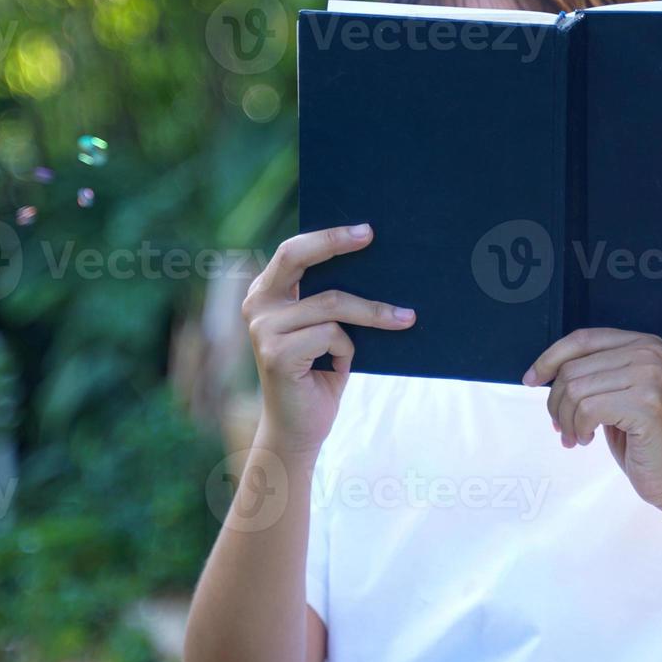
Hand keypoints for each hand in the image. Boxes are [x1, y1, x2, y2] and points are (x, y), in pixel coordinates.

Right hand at [243, 224, 415, 458]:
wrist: (300, 430)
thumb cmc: (319, 375)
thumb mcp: (324, 329)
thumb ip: (330, 300)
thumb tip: (375, 264)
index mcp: (266, 294)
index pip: (293, 252)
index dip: (328, 237)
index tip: (366, 231)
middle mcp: (257, 306)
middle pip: (295, 257)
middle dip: (334, 242)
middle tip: (370, 235)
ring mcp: (263, 330)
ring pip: (331, 304)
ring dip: (372, 314)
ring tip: (404, 318)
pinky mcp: (276, 354)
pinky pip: (331, 335)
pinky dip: (346, 350)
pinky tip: (338, 367)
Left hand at [523, 328, 661, 533]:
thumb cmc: (640, 437)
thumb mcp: (614, 393)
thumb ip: (590, 373)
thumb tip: (541, 370)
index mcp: (643, 343)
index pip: (582, 339)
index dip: (549, 358)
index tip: (529, 380)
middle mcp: (650, 353)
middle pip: (573, 368)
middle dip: (556, 402)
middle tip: (562, 427)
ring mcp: (650, 377)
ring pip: (575, 390)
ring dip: (566, 420)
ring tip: (575, 436)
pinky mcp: (646, 405)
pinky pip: (587, 410)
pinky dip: (578, 428)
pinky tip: (587, 440)